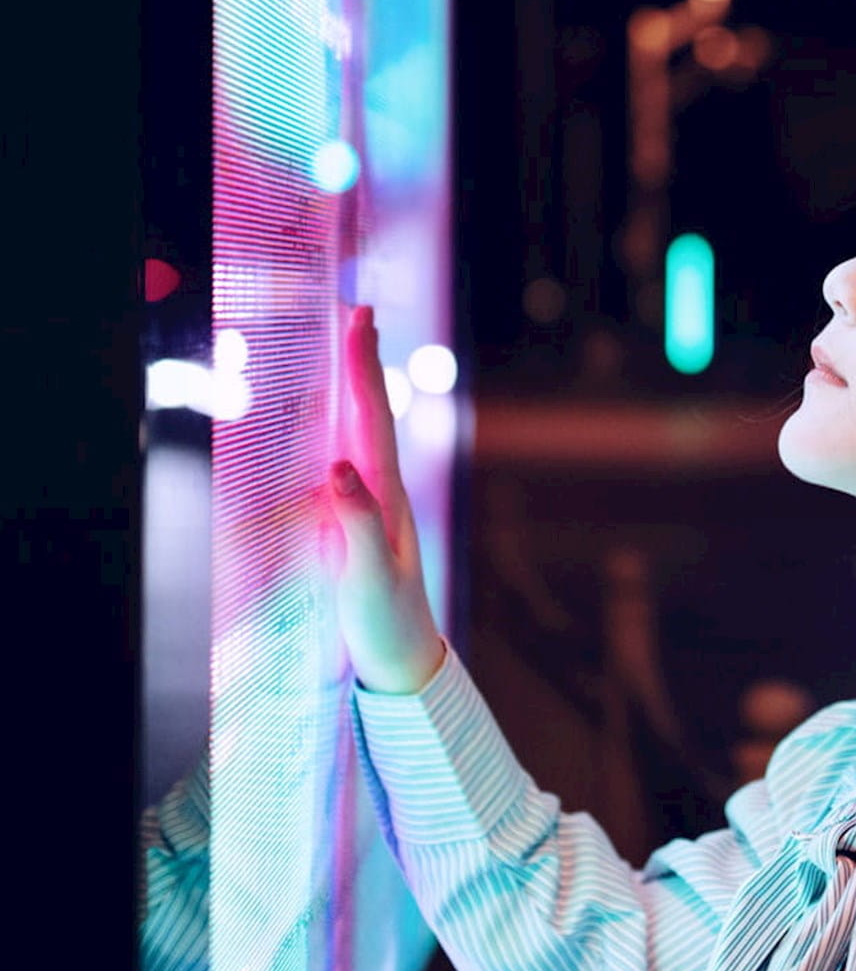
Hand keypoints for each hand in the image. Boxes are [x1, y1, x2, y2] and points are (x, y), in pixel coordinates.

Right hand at [317, 303, 445, 694]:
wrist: (404, 660)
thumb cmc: (386, 621)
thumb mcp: (367, 575)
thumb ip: (354, 522)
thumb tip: (337, 468)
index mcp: (388, 496)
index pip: (372, 419)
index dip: (363, 368)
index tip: (358, 319)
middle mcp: (385, 491)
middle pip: (371, 413)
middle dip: (363, 360)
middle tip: (358, 309)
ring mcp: (375, 505)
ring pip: (363, 432)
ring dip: (356, 387)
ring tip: (352, 345)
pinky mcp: (361, 523)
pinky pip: (351, 460)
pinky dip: (342, 428)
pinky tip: (335, 423)